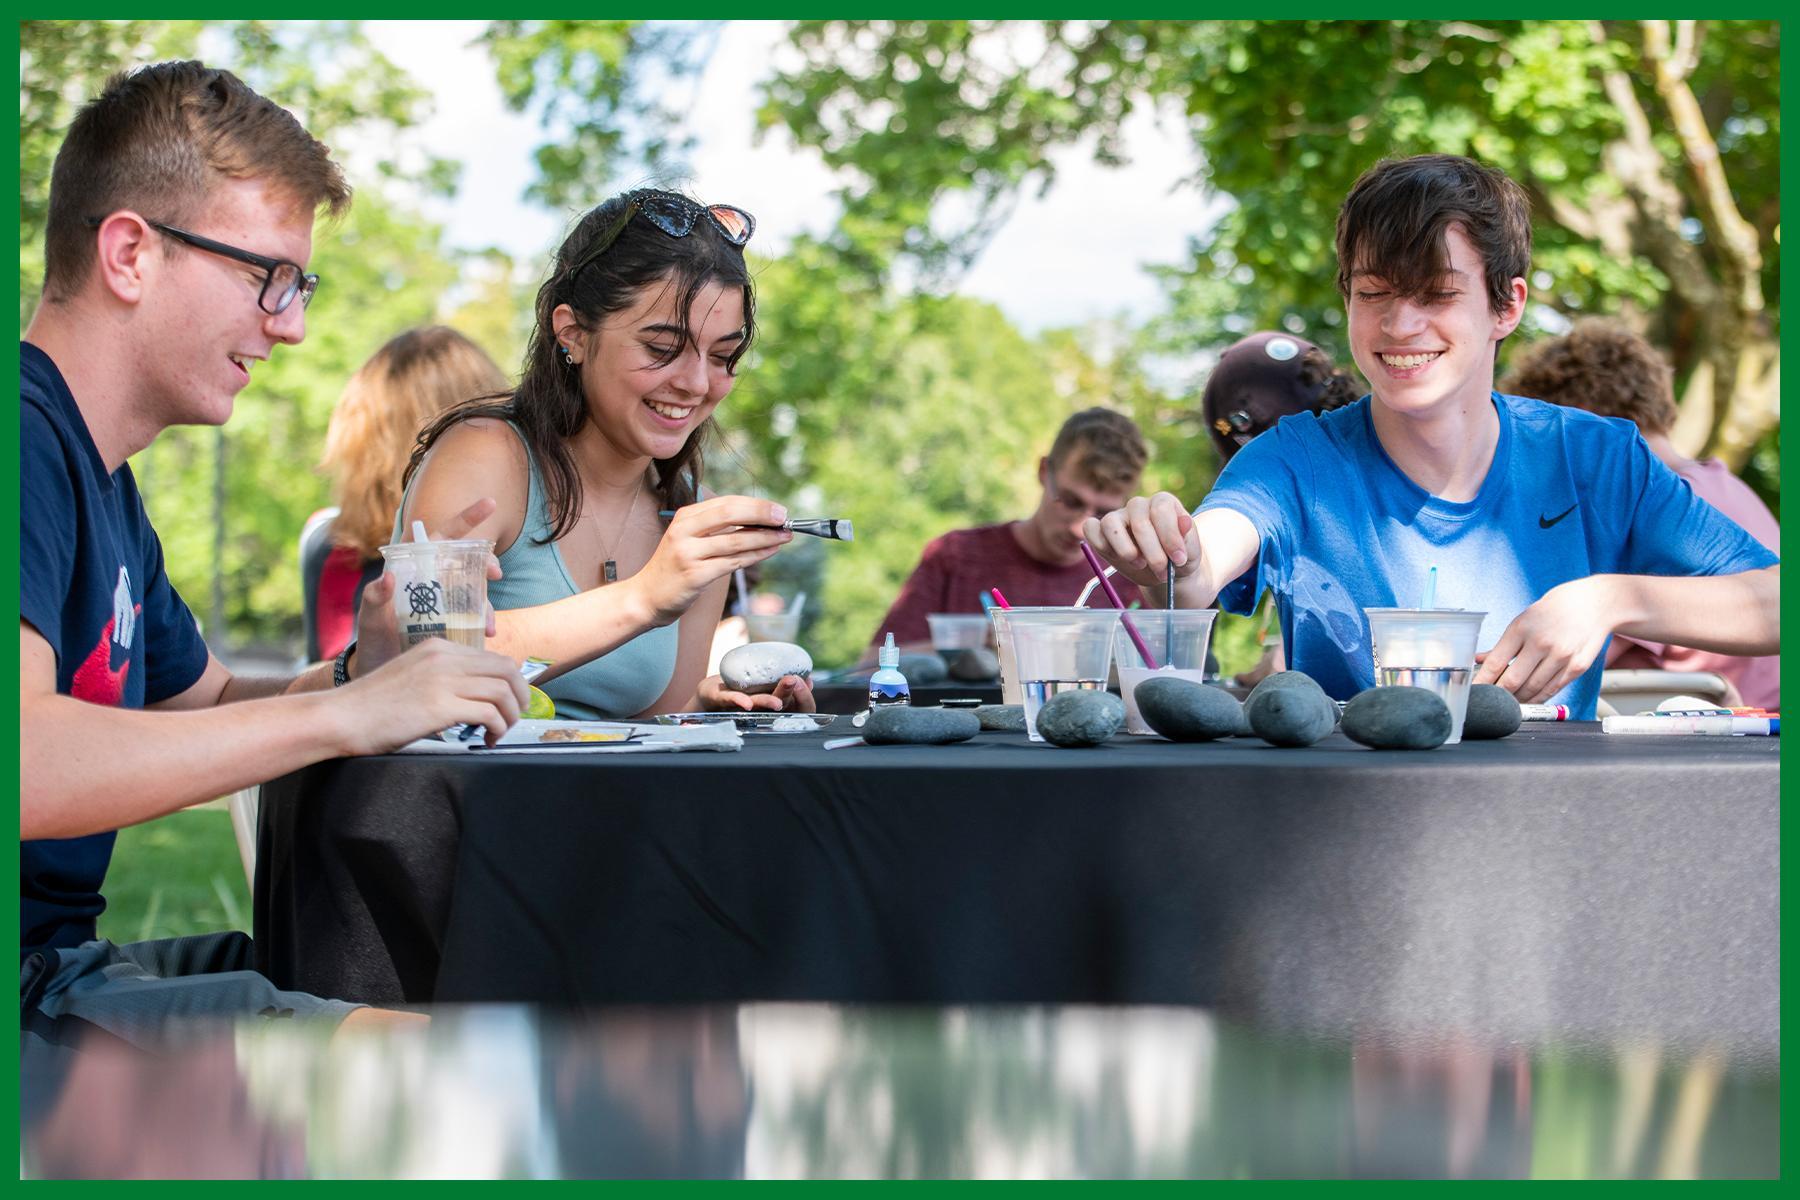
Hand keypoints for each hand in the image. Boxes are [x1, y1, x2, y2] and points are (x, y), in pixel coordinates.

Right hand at [329, 637, 527, 751]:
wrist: (340, 717)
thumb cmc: (373, 706)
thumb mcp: (413, 676)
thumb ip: (443, 677)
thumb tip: (477, 694)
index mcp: (438, 647)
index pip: (494, 658)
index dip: (511, 681)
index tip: (510, 701)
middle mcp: (444, 658)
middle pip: (507, 670)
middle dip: (520, 696)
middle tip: (514, 717)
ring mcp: (443, 680)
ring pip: (503, 691)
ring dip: (510, 716)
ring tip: (498, 732)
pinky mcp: (440, 706)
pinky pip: (489, 713)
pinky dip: (497, 728)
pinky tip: (486, 740)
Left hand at [351, 498, 504, 676]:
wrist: (379, 670)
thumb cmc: (371, 637)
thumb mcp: (370, 616)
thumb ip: (375, 596)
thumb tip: (388, 576)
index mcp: (414, 568)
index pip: (440, 535)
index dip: (466, 518)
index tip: (491, 504)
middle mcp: (433, 581)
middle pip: (466, 562)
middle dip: (486, 563)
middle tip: (494, 573)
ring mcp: (446, 602)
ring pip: (475, 591)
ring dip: (487, 603)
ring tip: (487, 624)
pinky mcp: (454, 624)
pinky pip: (475, 618)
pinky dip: (484, 623)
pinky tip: (486, 634)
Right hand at [630, 495, 791, 624]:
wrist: (646, 597)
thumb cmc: (673, 568)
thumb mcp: (688, 540)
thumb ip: (715, 529)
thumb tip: (758, 522)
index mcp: (684, 517)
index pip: (726, 503)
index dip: (755, 505)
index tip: (777, 509)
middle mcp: (684, 531)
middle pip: (730, 514)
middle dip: (761, 514)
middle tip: (784, 518)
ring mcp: (688, 553)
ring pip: (735, 540)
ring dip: (765, 538)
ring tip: (785, 536)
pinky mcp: (695, 575)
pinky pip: (732, 563)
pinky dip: (755, 556)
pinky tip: (769, 552)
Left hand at [697, 674, 815, 711]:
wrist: (708, 693)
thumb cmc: (741, 690)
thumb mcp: (763, 684)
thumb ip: (783, 681)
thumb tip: (808, 678)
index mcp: (773, 705)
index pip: (796, 708)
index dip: (805, 698)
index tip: (807, 680)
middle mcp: (760, 710)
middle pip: (780, 706)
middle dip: (789, 694)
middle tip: (793, 680)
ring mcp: (740, 707)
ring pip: (759, 705)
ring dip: (768, 702)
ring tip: (776, 702)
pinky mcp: (720, 700)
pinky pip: (730, 699)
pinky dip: (738, 700)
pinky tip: (746, 703)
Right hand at [1082, 492, 1202, 589]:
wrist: (1167, 571)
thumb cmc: (1179, 557)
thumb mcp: (1191, 552)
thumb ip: (1189, 538)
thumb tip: (1186, 521)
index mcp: (1163, 502)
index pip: (1161, 510)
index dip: (1169, 536)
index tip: (1179, 560)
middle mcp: (1139, 505)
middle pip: (1138, 520)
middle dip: (1152, 551)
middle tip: (1162, 572)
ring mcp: (1118, 516)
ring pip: (1110, 523)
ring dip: (1124, 548)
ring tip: (1139, 564)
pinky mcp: (1101, 530)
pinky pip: (1090, 529)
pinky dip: (1099, 544)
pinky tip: (1118, 559)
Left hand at [1472, 577, 1614, 703]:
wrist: (1595, 604)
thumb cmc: (1554, 611)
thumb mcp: (1523, 620)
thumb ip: (1503, 644)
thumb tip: (1480, 660)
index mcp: (1521, 629)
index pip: (1495, 663)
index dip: (1481, 682)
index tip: (1473, 692)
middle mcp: (1541, 643)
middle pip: (1512, 681)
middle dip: (1498, 695)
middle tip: (1490, 701)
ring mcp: (1561, 657)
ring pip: (1532, 690)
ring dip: (1517, 700)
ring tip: (1507, 702)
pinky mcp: (1577, 667)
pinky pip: (1552, 690)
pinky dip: (1537, 698)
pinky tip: (1528, 699)